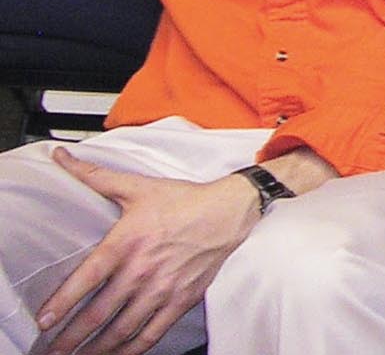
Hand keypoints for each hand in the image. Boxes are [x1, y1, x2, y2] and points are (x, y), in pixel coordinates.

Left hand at [36, 149, 260, 354]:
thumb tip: (63, 158)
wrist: (228, 210)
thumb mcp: (137, 187)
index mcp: (126, 243)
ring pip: (122, 330)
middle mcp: (142, 271)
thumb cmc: (183, 200)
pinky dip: (131, 350)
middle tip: (52, 350)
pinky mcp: (181, 300)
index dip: (61, 304)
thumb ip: (94, 176)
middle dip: (70, 338)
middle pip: (99, 314)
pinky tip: (117, 354)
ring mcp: (162, 289)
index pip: (85, 280)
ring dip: (96, 349)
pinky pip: (151, 333)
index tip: (45, 321)